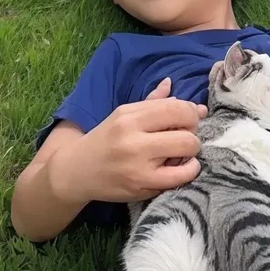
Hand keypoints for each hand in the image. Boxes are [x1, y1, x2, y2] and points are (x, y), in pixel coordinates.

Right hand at [56, 79, 206, 204]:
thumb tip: (172, 84)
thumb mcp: (123, 114)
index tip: (190, 116)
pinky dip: (189, 170)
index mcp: (129, 117)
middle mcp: (133, 140)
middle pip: (186, 131)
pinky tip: (183, 166)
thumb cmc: (105, 139)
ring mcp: (138, 165)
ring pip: (186, 151)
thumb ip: (151, 101)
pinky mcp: (142, 186)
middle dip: (193, 132)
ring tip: (183, 152)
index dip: (191, 111)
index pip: (175, 107)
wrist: (76, 171)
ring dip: (193, 151)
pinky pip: (180, 177)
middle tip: (186, 136)